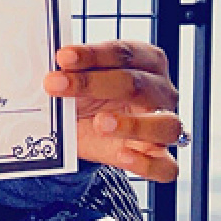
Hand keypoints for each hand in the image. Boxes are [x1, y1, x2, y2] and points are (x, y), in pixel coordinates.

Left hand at [42, 40, 181, 182]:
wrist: (85, 130)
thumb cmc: (88, 96)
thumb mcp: (78, 79)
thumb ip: (72, 71)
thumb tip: (53, 66)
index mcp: (147, 61)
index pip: (125, 53)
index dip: (93, 55)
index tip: (63, 57)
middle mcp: (161, 92)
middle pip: (138, 84)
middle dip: (93, 83)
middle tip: (56, 84)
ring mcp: (165, 126)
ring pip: (166, 125)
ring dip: (132, 124)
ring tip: (100, 123)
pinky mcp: (159, 158)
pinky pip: (166, 166)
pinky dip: (146, 163)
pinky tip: (123, 156)